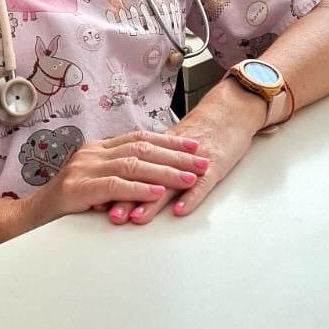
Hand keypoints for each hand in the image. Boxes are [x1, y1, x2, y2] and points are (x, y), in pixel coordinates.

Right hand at [20, 130, 208, 231]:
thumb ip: (119, 180)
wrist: (28, 219)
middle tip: (202, 160)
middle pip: (141, 148)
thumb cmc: (65, 207)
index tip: (194, 145)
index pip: (139, 138)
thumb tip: (156, 180)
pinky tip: (158, 191)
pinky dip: (139, 188)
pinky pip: (114, 185)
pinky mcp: (77, 188)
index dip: (169, 141)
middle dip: (176, 154)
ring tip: (189, 176)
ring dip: (165, 171)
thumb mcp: (96, 187)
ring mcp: (83, 168)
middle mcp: (91, 153)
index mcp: (97, 149)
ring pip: (132, 164)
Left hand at [106, 79, 262, 225]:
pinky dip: (191, 198)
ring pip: (170, 181)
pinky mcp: (216, 166)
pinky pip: (203, 184)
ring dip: (152, 201)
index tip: (98, 200)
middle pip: (146, 174)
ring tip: (137, 217)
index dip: (115, 184)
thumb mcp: (170, 146)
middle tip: (110, 212)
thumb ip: (151, 160)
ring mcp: (194, 160)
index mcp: (159, 148)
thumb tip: (125, 178)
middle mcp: (173, 153)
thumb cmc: (202, 132)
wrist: (230, 111)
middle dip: (126, 195)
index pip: (131, 167)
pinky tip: (179, 211)